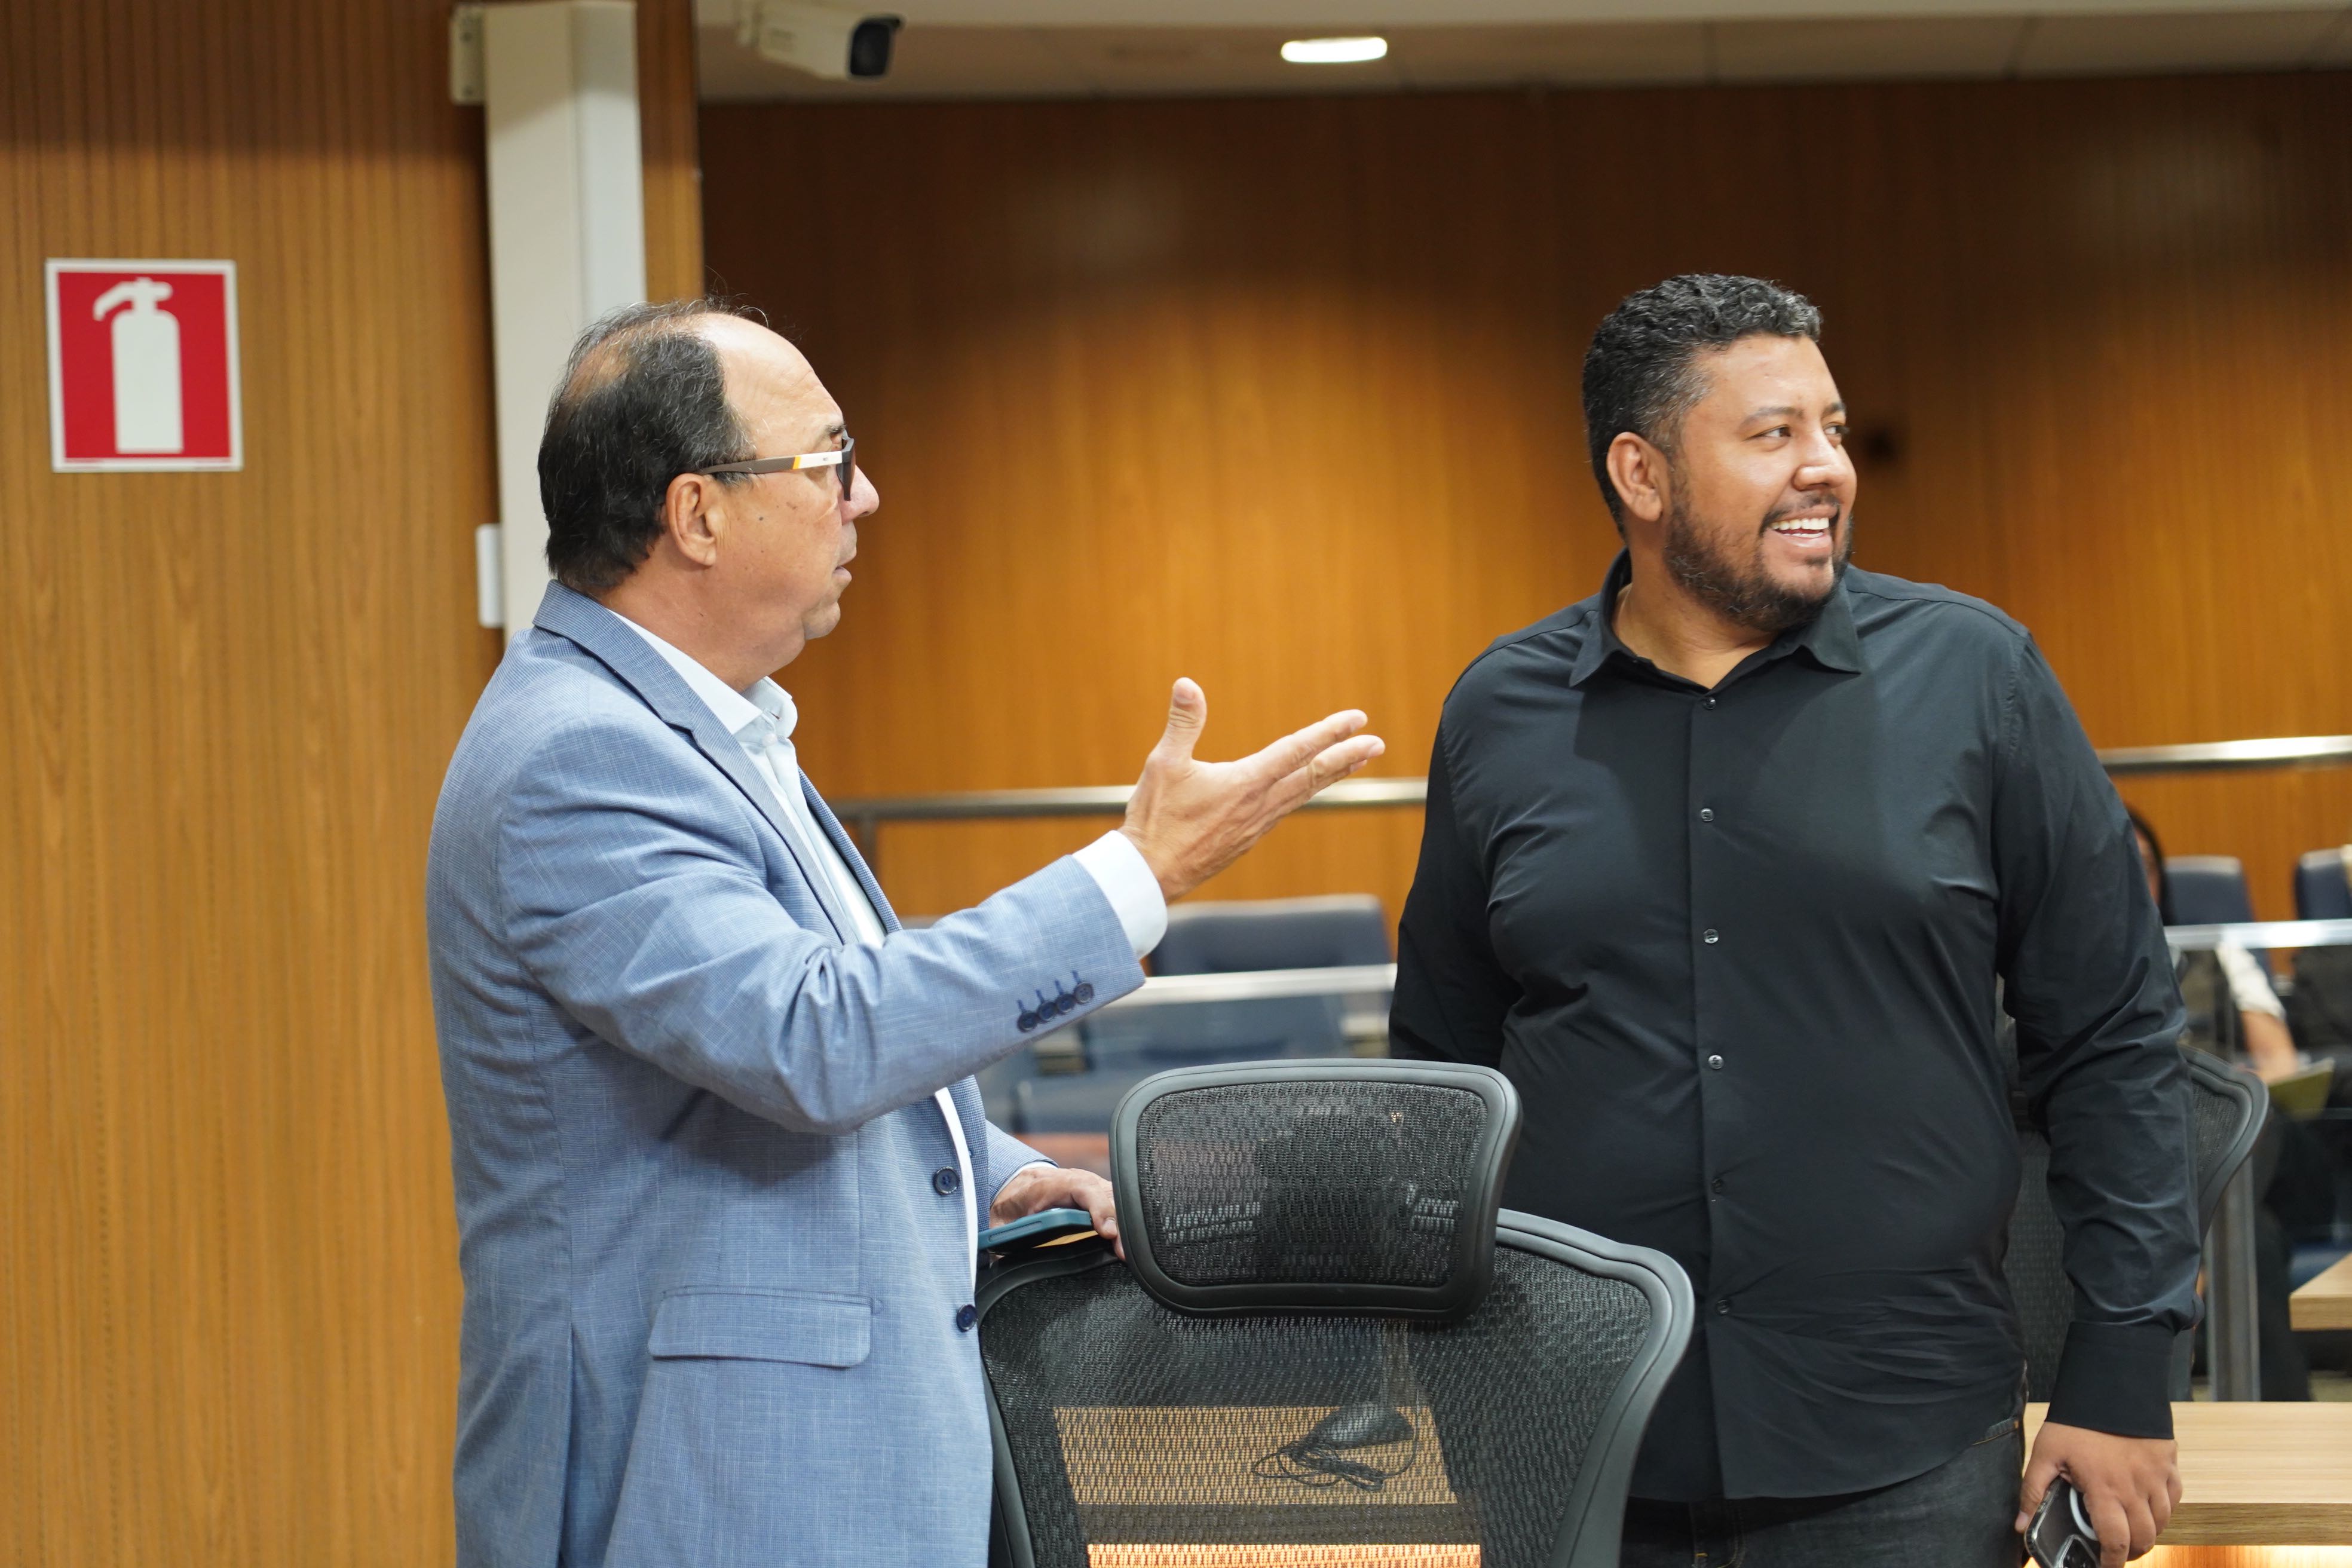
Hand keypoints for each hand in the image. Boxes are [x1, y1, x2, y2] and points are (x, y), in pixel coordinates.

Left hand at [991, 1163, 1121, 1257]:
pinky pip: (1118, 1203)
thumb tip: (994, 1265)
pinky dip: (1126, 1222)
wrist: (1016, 1185)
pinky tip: (1131, 1243)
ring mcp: (1091, 1185)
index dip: (1098, 1208)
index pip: (1082, 1189)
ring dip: (1126, 1224)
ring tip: (1131, 1253)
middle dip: (1119, 1223)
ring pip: (1117, 1198)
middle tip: (1124, 1253)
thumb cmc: (1011, 1205)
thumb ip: (999, 1241)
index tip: (1107, 1232)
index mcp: (1049, 1185)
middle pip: (1107, 1195)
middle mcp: (1076, 1181)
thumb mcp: (999, 1222)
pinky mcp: (1100, 1194)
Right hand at [1119, 678, 1384, 902]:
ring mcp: (1257, 826)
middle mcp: (1260, 805)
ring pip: (1304, 794)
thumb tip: (1187, 684)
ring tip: (1355, 762)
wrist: (1150, 875)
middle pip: (1314, 776)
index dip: (1329, 732)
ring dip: (1332, 775)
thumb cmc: (1155, 820)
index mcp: (1246, 783)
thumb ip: (1183, 722)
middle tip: (1377, 743)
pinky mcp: (1247, 839)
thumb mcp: (1164, 764)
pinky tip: (1305, 790)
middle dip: (1348, 756)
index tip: (1358, 720)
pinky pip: (1286, 810)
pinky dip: (1306, 794)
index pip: (1296, 750)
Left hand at [2019, 1421, 2179, 1565]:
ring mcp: (2157, 1476)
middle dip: (2132, 1551)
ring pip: (2163, 1521)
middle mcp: (2136, 1488)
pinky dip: (2165, 1509)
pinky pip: (2175, 1497)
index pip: (2115, 1541)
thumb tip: (2021, 1525)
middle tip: (2117, 1552)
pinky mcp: (2170, 1463)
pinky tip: (2150, 1506)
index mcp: (2105, 1490)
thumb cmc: (2076, 1421)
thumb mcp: (2045, 1454)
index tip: (2105, 1567)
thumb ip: (2033, 1491)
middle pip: (2144, 1537)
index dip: (2112, 1562)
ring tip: (2133, 1532)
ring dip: (2149, 1532)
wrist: (2111, 1385)